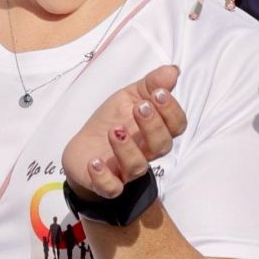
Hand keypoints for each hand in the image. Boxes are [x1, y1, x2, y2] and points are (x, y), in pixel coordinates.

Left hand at [62, 66, 185, 199]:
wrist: (82, 148)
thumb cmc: (111, 122)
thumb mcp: (127, 98)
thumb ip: (150, 85)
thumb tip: (174, 70)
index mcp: (154, 131)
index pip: (175, 126)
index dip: (171, 111)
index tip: (158, 93)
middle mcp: (145, 153)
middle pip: (161, 146)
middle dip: (153, 126)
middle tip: (139, 107)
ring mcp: (126, 171)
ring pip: (138, 167)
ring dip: (127, 148)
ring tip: (114, 130)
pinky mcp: (106, 184)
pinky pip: (111, 188)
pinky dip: (104, 177)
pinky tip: (95, 162)